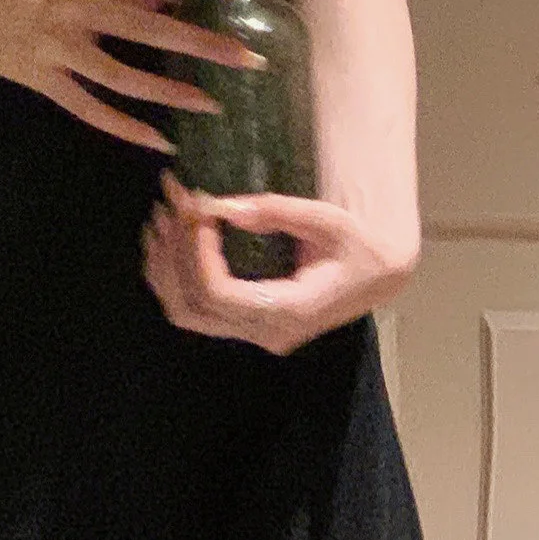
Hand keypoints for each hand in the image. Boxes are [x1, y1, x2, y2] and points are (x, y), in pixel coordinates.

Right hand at [0, 0, 267, 153]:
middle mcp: (76, 6)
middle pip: (150, 29)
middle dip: (203, 44)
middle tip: (249, 58)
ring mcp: (58, 47)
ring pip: (124, 76)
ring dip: (171, 92)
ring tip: (212, 104)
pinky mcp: (41, 79)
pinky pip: (89, 108)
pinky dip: (125, 126)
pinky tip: (160, 139)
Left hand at [142, 173, 419, 354]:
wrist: (377, 275)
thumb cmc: (358, 245)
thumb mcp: (328, 220)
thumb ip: (277, 212)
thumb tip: (222, 207)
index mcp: (288, 311)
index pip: (219, 293)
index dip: (195, 252)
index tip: (196, 210)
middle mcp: (265, 331)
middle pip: (193, 307)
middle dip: (171, 255)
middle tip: (168, 207)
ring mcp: (253, 333)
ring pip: (186, 312)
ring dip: (164, 266)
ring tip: (161, 217)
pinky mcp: (245, 324)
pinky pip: (195, 309)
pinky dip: (172, 276)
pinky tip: (167, 240)